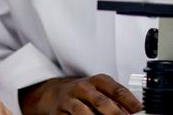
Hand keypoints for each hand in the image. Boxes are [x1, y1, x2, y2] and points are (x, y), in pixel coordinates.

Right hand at [18, 74, 142, 114]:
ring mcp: (69, 100)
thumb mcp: (100, 90)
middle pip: (100, 101)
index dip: (130, 101)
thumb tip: (135, 113)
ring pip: (82, 111)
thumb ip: (116, 101)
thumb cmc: (84, 94)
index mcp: (96, 81)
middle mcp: (82, 88)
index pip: (116, 89)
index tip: (140, 110)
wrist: (54, 92)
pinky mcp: (59, 112)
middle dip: (115, 113)